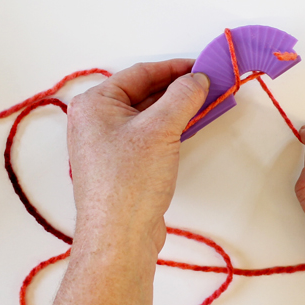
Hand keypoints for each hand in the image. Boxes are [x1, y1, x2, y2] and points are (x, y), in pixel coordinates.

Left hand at [66, 60, 208, 251]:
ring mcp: (107, 143)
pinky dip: (170, 127)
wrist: (120, 237)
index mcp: (95, 104)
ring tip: (206, 102)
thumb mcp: (160, 129)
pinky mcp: (121, 163)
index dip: (175, 68)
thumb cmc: (130, 181)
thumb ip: (183, 96)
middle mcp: (96, 120)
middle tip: (210, 84)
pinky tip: (191, 125)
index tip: (204, 67)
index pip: (140, 73)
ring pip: (148, 114)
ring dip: (177, 108)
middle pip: (144, 92)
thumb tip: (200, 78)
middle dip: (178, 88)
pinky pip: (148, 134)